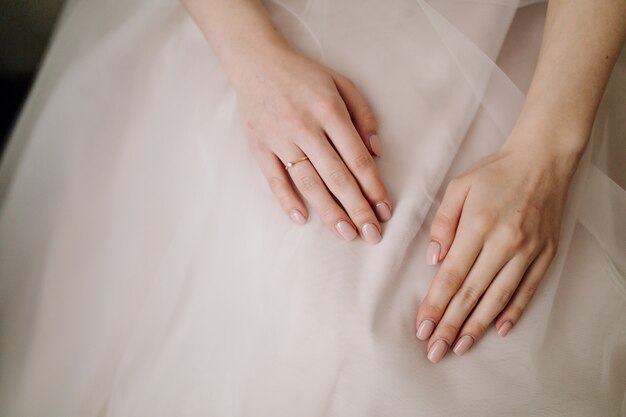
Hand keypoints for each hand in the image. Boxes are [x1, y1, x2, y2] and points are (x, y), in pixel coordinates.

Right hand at [231, 45, 391, 242]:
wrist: (257, 61)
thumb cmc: (304, 75)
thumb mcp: (342, 83)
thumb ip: (363, 115)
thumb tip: (377, 152)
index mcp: (330, 111)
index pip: (357, 159)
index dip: (374, 187)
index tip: (385, 210)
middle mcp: (305, 128)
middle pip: (337, 177)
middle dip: (357, 209)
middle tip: (372, 234)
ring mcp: (280, 139)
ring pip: (308, 183)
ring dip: (329, 211)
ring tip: (346, 234)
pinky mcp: (259, 147)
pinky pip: (274, 179)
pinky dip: (287, 200)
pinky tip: (302, 219)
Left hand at [414, 140, 579, 362]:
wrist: (542, 160)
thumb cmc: (495, 172)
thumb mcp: (458, 188)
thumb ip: (442, 224)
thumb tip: (433, 259)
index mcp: (478, 226)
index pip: (452, 276)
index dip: (436, 305)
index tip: (422, 328)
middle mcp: (504, 243)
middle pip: (472, 293)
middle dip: (450, 325)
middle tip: (435, 350)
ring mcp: (528, 251)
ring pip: (499, 297)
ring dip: (478, 325)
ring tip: (461, 347)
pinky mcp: (545, 254)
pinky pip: (528, 289)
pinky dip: (514, 311)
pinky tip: (499, 330)